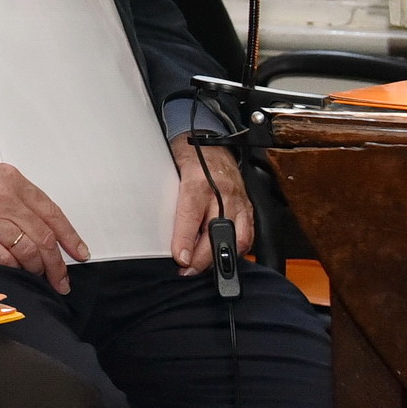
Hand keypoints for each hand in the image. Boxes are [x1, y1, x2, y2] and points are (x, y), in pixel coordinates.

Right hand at [0, 152, 87, 292]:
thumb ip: (16, 195)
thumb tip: (36, 221)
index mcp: (14, 182)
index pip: (52, 213)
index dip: (70, 236)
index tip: (79, 253)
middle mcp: (7, 200)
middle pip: (44, 237)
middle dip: (57, 263)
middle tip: (62, 278)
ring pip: (29, 250)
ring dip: (38, 268)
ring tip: (40, 278)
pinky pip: (5, 258)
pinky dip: (15, 267)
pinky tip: (18, 271)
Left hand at [168, 133, 252, 273]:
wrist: (210, 138)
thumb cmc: (186, 154)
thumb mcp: (169, 170)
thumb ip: (168, 198)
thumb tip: (160, 228)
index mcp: (198, 180)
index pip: (191, 215)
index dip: (185, 240)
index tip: (180, 258)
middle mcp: (222, 191)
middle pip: (217, 232)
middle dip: (203, 257)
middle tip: (187, 270)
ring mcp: (239, 199)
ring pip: (238, 237)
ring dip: (221, 257)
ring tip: (204, 268)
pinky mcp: (248, 205)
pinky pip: (248, 233)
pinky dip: (237, 249)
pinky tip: (225, 257)